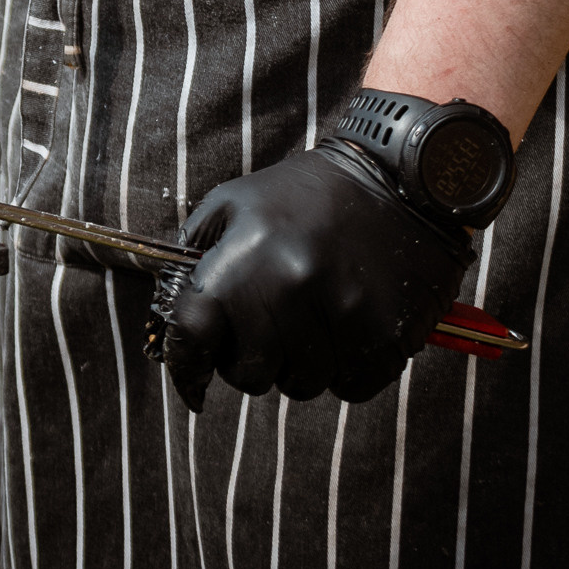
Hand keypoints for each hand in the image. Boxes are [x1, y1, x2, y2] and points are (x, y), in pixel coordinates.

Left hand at [156, 140, 469, 408]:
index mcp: (247, 254)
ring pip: (301, 385)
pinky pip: (348, 388)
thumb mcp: (237, 201)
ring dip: (301, 363)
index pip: (194, 332)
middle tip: (272, 323)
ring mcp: (342, 316)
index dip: (185, 361)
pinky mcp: (385, 338)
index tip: (191, 377)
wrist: (399, 180)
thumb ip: (197, 252)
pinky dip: (345, 368)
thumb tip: (169, 311)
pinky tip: (351, 324)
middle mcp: (291, 287)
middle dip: (253, 357)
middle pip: (248, 373)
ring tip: (316, 314)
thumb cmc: (310, 194)